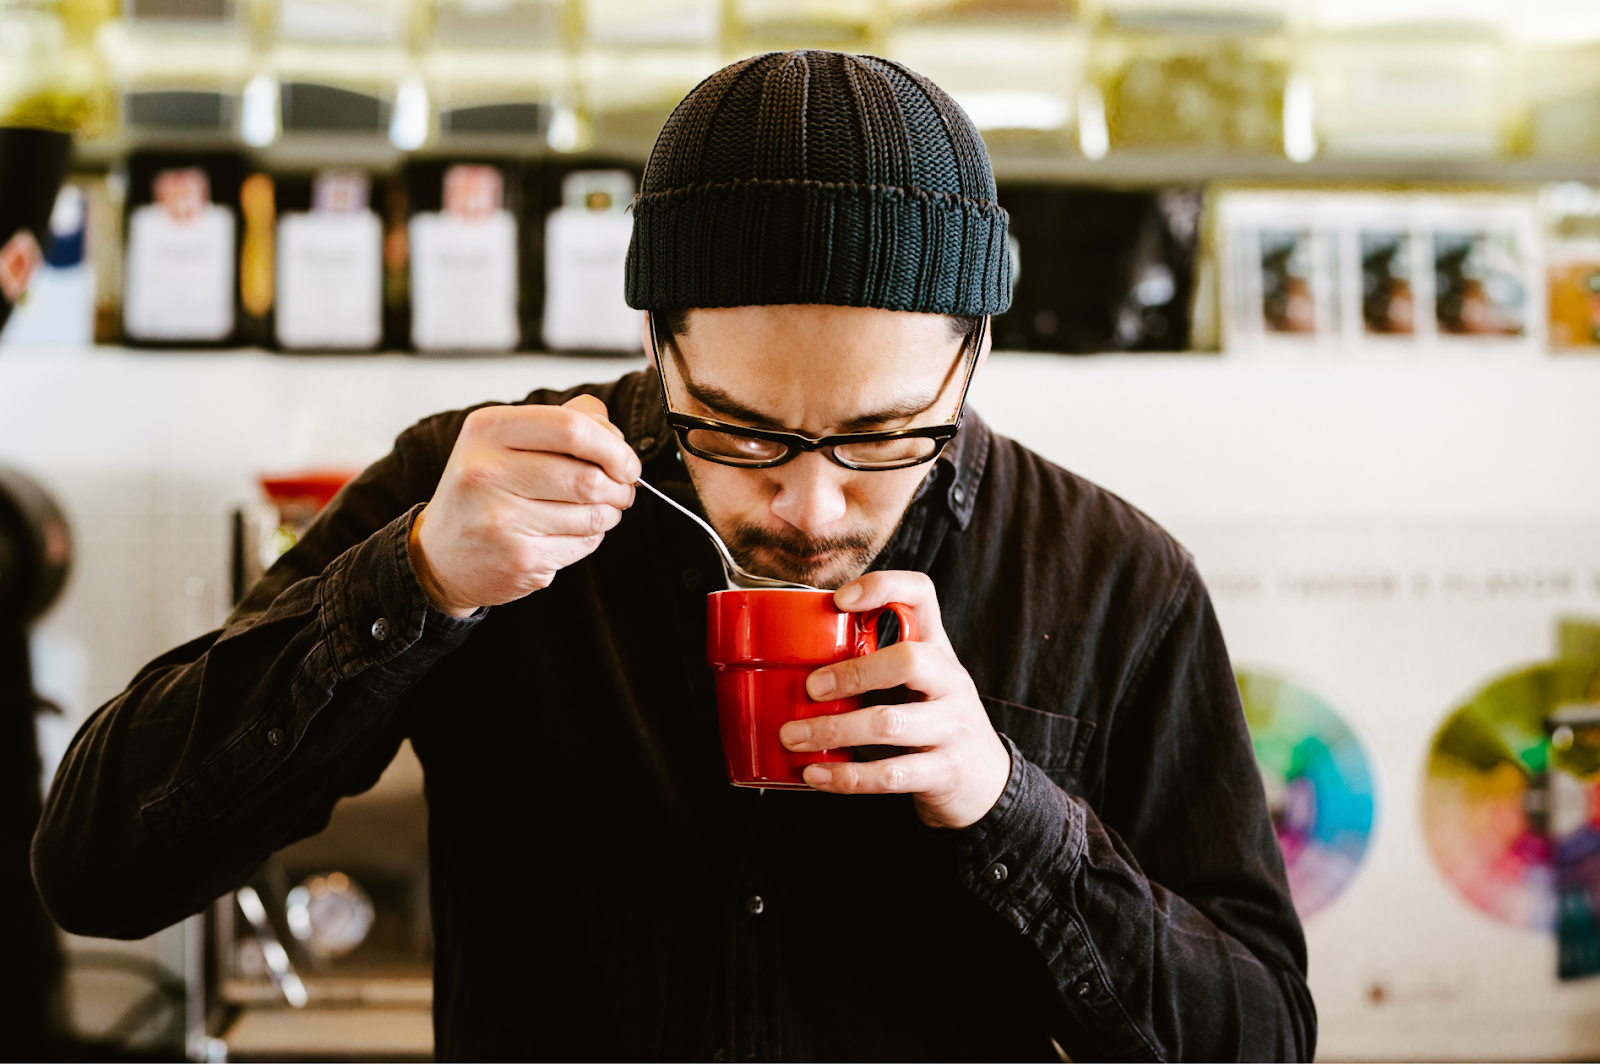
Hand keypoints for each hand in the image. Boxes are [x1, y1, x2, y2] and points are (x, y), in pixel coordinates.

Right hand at [409, 395, 638, 616]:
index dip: (614, 446)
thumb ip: (560, 421)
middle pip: (588, 476)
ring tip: (597, 510)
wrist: (440, 556)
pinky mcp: (518, 559)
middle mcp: (487, 472)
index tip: (627, 461)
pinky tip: (570, 531)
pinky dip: (590, 537)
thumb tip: (610, 428)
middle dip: (620, 486)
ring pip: (592, 514)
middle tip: (622, 489)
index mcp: (487, 430)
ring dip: (609, 513)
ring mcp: (500, 520)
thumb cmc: (482, 491)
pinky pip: (583, 544)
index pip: (571, 428)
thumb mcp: (504, 441)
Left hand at [778, 571, 1010, 828]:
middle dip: (852, 672)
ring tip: (793, 737)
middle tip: (810, 688)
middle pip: (909, 659)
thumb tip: (797, 663)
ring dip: (833, 730)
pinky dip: (845, 777)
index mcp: (938, 650)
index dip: (882, 586)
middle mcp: (951, 682)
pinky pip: (890, 775)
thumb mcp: (918, 684)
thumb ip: (875, 666)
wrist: (985, 782)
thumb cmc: (934, 723)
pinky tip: (815, 775)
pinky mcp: (945, 772)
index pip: (922, 594)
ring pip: (889, 723)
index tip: (839, 600)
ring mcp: (953, 727)